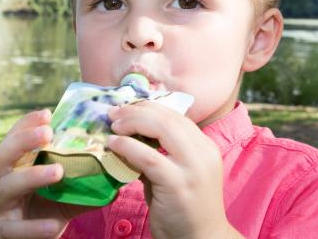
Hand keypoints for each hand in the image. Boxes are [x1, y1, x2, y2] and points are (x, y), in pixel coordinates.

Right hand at [0, 110, 92, 238]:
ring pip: (8, 187)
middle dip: (23, 140)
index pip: (15, 139)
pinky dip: (34, 228)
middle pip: (2, 155)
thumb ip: (83, 184)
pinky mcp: (2, 233)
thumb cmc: (39, 214)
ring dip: (32, 176)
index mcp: (14, 168)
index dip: (27, 124)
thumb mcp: (61, 196)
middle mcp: (1, 182)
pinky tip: (54, 225)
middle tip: (47, 133)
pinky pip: (15, 230)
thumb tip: (116, 172)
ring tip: (58, 171)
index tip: (47, 113)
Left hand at [107, 102, 241, 238]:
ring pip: (161, 128)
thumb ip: (159, 155)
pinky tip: (113, 144)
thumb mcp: (176, 174)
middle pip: (169, 117)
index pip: (176, 115)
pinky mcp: (178, 184)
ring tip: (113, 125)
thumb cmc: (185, 210)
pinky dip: (128, 146)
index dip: (149, 107)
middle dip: (138, 110)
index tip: (127, 108)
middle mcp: (203, 152)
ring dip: (132, 122)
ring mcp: (193, 167)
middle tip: (114, 112)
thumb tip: (129, 138)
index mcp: (205, 146)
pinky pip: (149, 157)